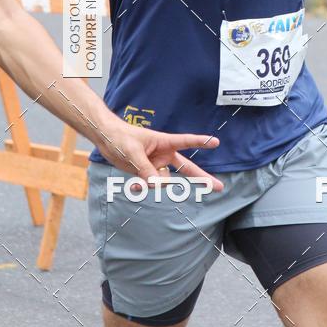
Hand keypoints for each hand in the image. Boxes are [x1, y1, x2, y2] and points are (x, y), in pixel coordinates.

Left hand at [95, 119, 223, 191]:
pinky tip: (133, 187)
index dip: (201, 142)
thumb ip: (145, 169)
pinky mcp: (146, 172)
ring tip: (137, 180)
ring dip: (153, 183)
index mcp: (164, 142)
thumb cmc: (120, 137)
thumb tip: (156, 185)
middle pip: (187, 168)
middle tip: (219, 187)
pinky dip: (143, 188)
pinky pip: (150, 185)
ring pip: (163, 181)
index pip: (186, 142)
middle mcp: (163, 155)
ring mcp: (156, 164)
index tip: (215, 142)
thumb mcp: (132, 153)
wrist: (106, 139)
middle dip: (202, 178)